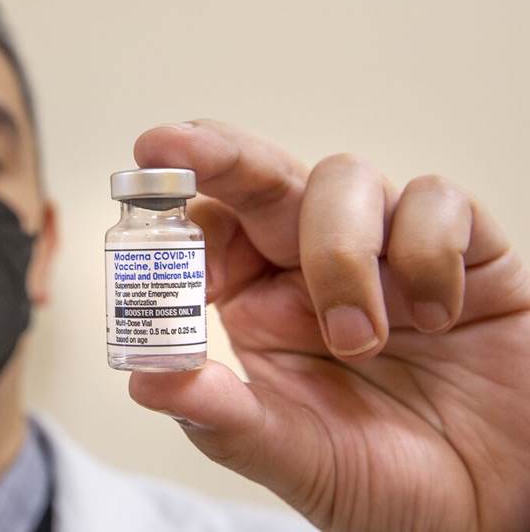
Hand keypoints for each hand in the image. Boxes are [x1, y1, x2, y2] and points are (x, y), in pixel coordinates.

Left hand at [127, 121, 529, 531]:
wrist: (495, 510)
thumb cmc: (385, 483)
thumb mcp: (294, 458)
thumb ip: (224, 420)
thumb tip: (146, 378)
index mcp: (258, 304)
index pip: (208, 226)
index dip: (178, 209)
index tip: (153, 205)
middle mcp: (312, 266)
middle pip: (262, 178)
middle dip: (221, 157)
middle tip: (178, 146)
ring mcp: (386, 252)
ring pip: (343, 180)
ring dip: (341, 253)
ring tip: (360, 342)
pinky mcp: (463, 251)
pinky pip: (436, 201)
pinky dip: (428, 251)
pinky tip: (438, 316)